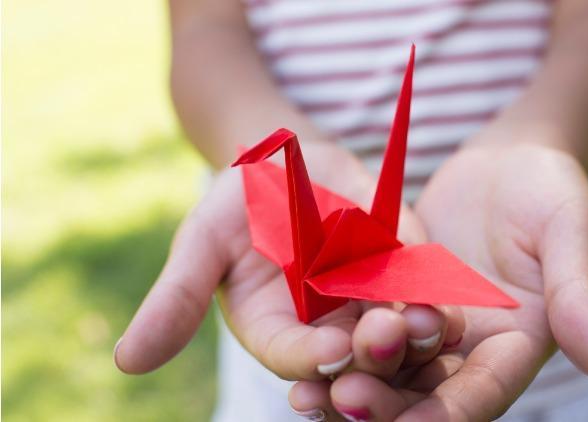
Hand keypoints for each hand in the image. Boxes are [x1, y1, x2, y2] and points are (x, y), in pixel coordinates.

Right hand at [114, 143, 462, 385]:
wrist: (291, 163)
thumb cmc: (239, 201)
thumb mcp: (204, 241)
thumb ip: (177, 299)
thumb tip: (125, 363)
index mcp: (276, 333)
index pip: (294, 357)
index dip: (310, 358)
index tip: (332, 353)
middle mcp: (327, 330)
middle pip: (355, 355)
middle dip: (373, 351)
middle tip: (389, 338)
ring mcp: (370, 305)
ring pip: (399, 330)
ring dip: (419, 330)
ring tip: (436, 322)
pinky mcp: (405, 274)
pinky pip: (426, 289)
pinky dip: (440, 292)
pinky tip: (458, 289)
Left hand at [292, 143, 587, 419]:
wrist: (509, 158)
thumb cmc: (551, 189)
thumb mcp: (571, 233)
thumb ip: (580, 295)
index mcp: (518, 347)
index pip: (481, 394)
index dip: (444, 416)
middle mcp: (471, 350)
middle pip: (426, 395)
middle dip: (386, 406)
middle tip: (341, 401)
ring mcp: (431, 329)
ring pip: (388, 373)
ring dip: (352, 388)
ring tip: (307, 397)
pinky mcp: (398, 302)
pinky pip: (365, 331)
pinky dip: (338, 349)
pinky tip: (303, 359)